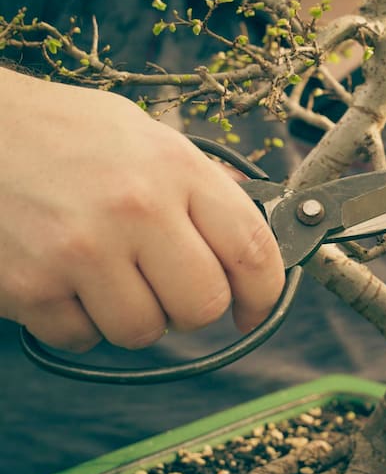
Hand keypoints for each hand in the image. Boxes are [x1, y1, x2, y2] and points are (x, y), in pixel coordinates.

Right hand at [0, 68, 284, 351]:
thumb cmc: (66, 134)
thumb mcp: (147, 137)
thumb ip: (201, 187)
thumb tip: (252, 234)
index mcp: (176, 168)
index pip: (251, 248)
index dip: (265, 292)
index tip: (255, 309)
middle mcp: (136, 209)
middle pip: (203, 306)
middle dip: (193, 308)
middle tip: (170, 288)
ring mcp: (82, 250)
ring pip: (144, 332)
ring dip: (134, 316)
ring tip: (109, 276)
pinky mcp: (32, 286)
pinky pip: (84, 339)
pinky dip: (81, 323)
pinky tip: (68, 281)